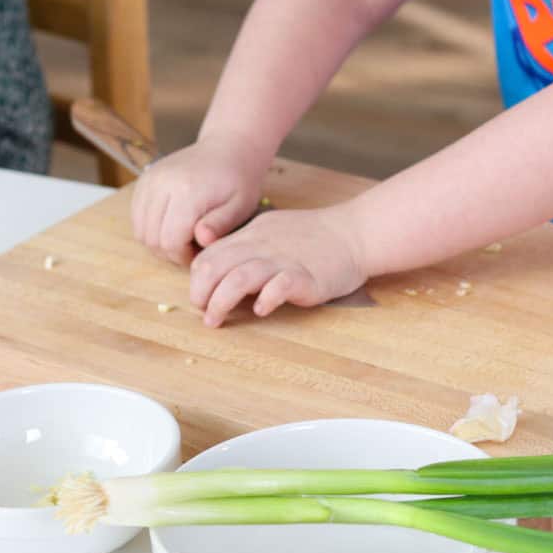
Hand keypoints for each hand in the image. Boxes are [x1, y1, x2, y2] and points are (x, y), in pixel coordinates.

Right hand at [130, 134, 267, 264]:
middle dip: (171, 252)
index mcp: (187, 191)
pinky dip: (151, 229)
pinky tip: (172, 226)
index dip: (183, 256)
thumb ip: (221, 225)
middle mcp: (162, 183)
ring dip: (159, 242)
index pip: (170, 242)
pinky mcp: (144, 180)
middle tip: (192, 247)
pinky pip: (137, 217)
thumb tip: (202, 239)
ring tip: (183, 238)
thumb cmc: (238, 181)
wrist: (227, 149)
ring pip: (141, 231)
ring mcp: (150, 180)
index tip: (200, 253)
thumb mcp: (240, 206)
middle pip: (152, 239)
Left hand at [189, 204, 367, 326]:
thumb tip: (220, 273)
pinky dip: (265, 300)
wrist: (355, 233)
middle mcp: (262, 246)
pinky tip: (261, 310)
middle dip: (200, 293)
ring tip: (216, 320)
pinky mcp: (306, 277)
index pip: (209, 255)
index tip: (199, 297)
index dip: (197, 280)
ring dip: (221, 302)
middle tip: (203, 313)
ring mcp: (283, 261)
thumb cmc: (315, 238)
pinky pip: (279, 287)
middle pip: (215, 266)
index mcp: (252, 235)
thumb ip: (247, 249)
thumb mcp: (272, 233)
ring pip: (239, 278)